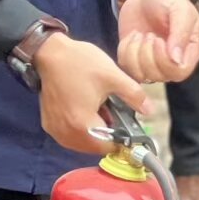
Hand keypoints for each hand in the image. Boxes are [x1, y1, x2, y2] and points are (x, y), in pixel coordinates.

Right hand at [35, 33, 147, 156]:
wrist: (49, 52)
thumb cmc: (80, 63)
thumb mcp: (113, 76)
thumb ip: (134, 95)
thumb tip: (150, 111)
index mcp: (82, 124)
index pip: (108, 146)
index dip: (121, 138)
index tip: (124, 123)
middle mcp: (66, 133)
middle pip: (94, 147)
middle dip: (106, 135)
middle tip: (111, 112)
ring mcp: (55, 129)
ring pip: (81, 143)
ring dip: (92, 134)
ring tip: (98, 109)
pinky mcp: (48, 123)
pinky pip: (69, 135)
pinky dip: (79, 129)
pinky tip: (83, 110)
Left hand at [118, 0, 198, 84]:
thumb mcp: (179, 9)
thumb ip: (180, 33)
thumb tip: (176, 61)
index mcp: (189, 51)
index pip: (180, 72)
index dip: (166, 61)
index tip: (158, 40)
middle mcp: (172, 61)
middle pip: (161, 77)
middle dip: (148, 56)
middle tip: (148, 35)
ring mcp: (153, 62)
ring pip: (142, 75)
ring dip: (136, 53)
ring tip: (140, 35)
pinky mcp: (135, 59)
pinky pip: (127, 67)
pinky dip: (126, 51)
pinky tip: (133, 36)